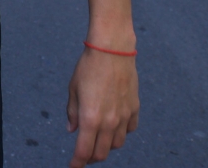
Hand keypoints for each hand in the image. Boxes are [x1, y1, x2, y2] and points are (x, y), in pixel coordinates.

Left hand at [66, 48, 139, 166]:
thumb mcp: (73, 89)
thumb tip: (72, 129)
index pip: (84, 151)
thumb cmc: (89, 67)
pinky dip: (121, 133)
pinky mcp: (135, 109)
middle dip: (91, 157)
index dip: (77, 163)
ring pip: (117, 144)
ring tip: (98, 139)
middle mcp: (109, 122)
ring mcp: (124, 117)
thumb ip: (72, 112)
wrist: (112, 50)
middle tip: (84, 154)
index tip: (73, 167)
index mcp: (90, 119)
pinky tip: (114, 126)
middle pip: (102, 153)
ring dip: (107, 146)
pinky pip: (129, 130)